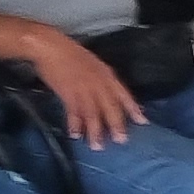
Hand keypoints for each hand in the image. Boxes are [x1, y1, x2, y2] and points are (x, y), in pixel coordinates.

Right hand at [28, 33, 142, 145]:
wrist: (50, 47)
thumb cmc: (69, 54)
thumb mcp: (93, 64)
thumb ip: (101, 79)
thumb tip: (106, 96)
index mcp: (106, 75)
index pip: (124, 94)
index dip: (133, 108)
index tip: (143, 122)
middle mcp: (98, 83)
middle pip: (111, 107)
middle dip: (116, 125)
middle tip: (121, 141)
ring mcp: (84, 89)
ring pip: (93, 114)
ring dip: (95, 131)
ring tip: (97, 146)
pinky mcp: (68, 93)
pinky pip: (74, 113)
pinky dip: (75, 124)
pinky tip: (75, 135)